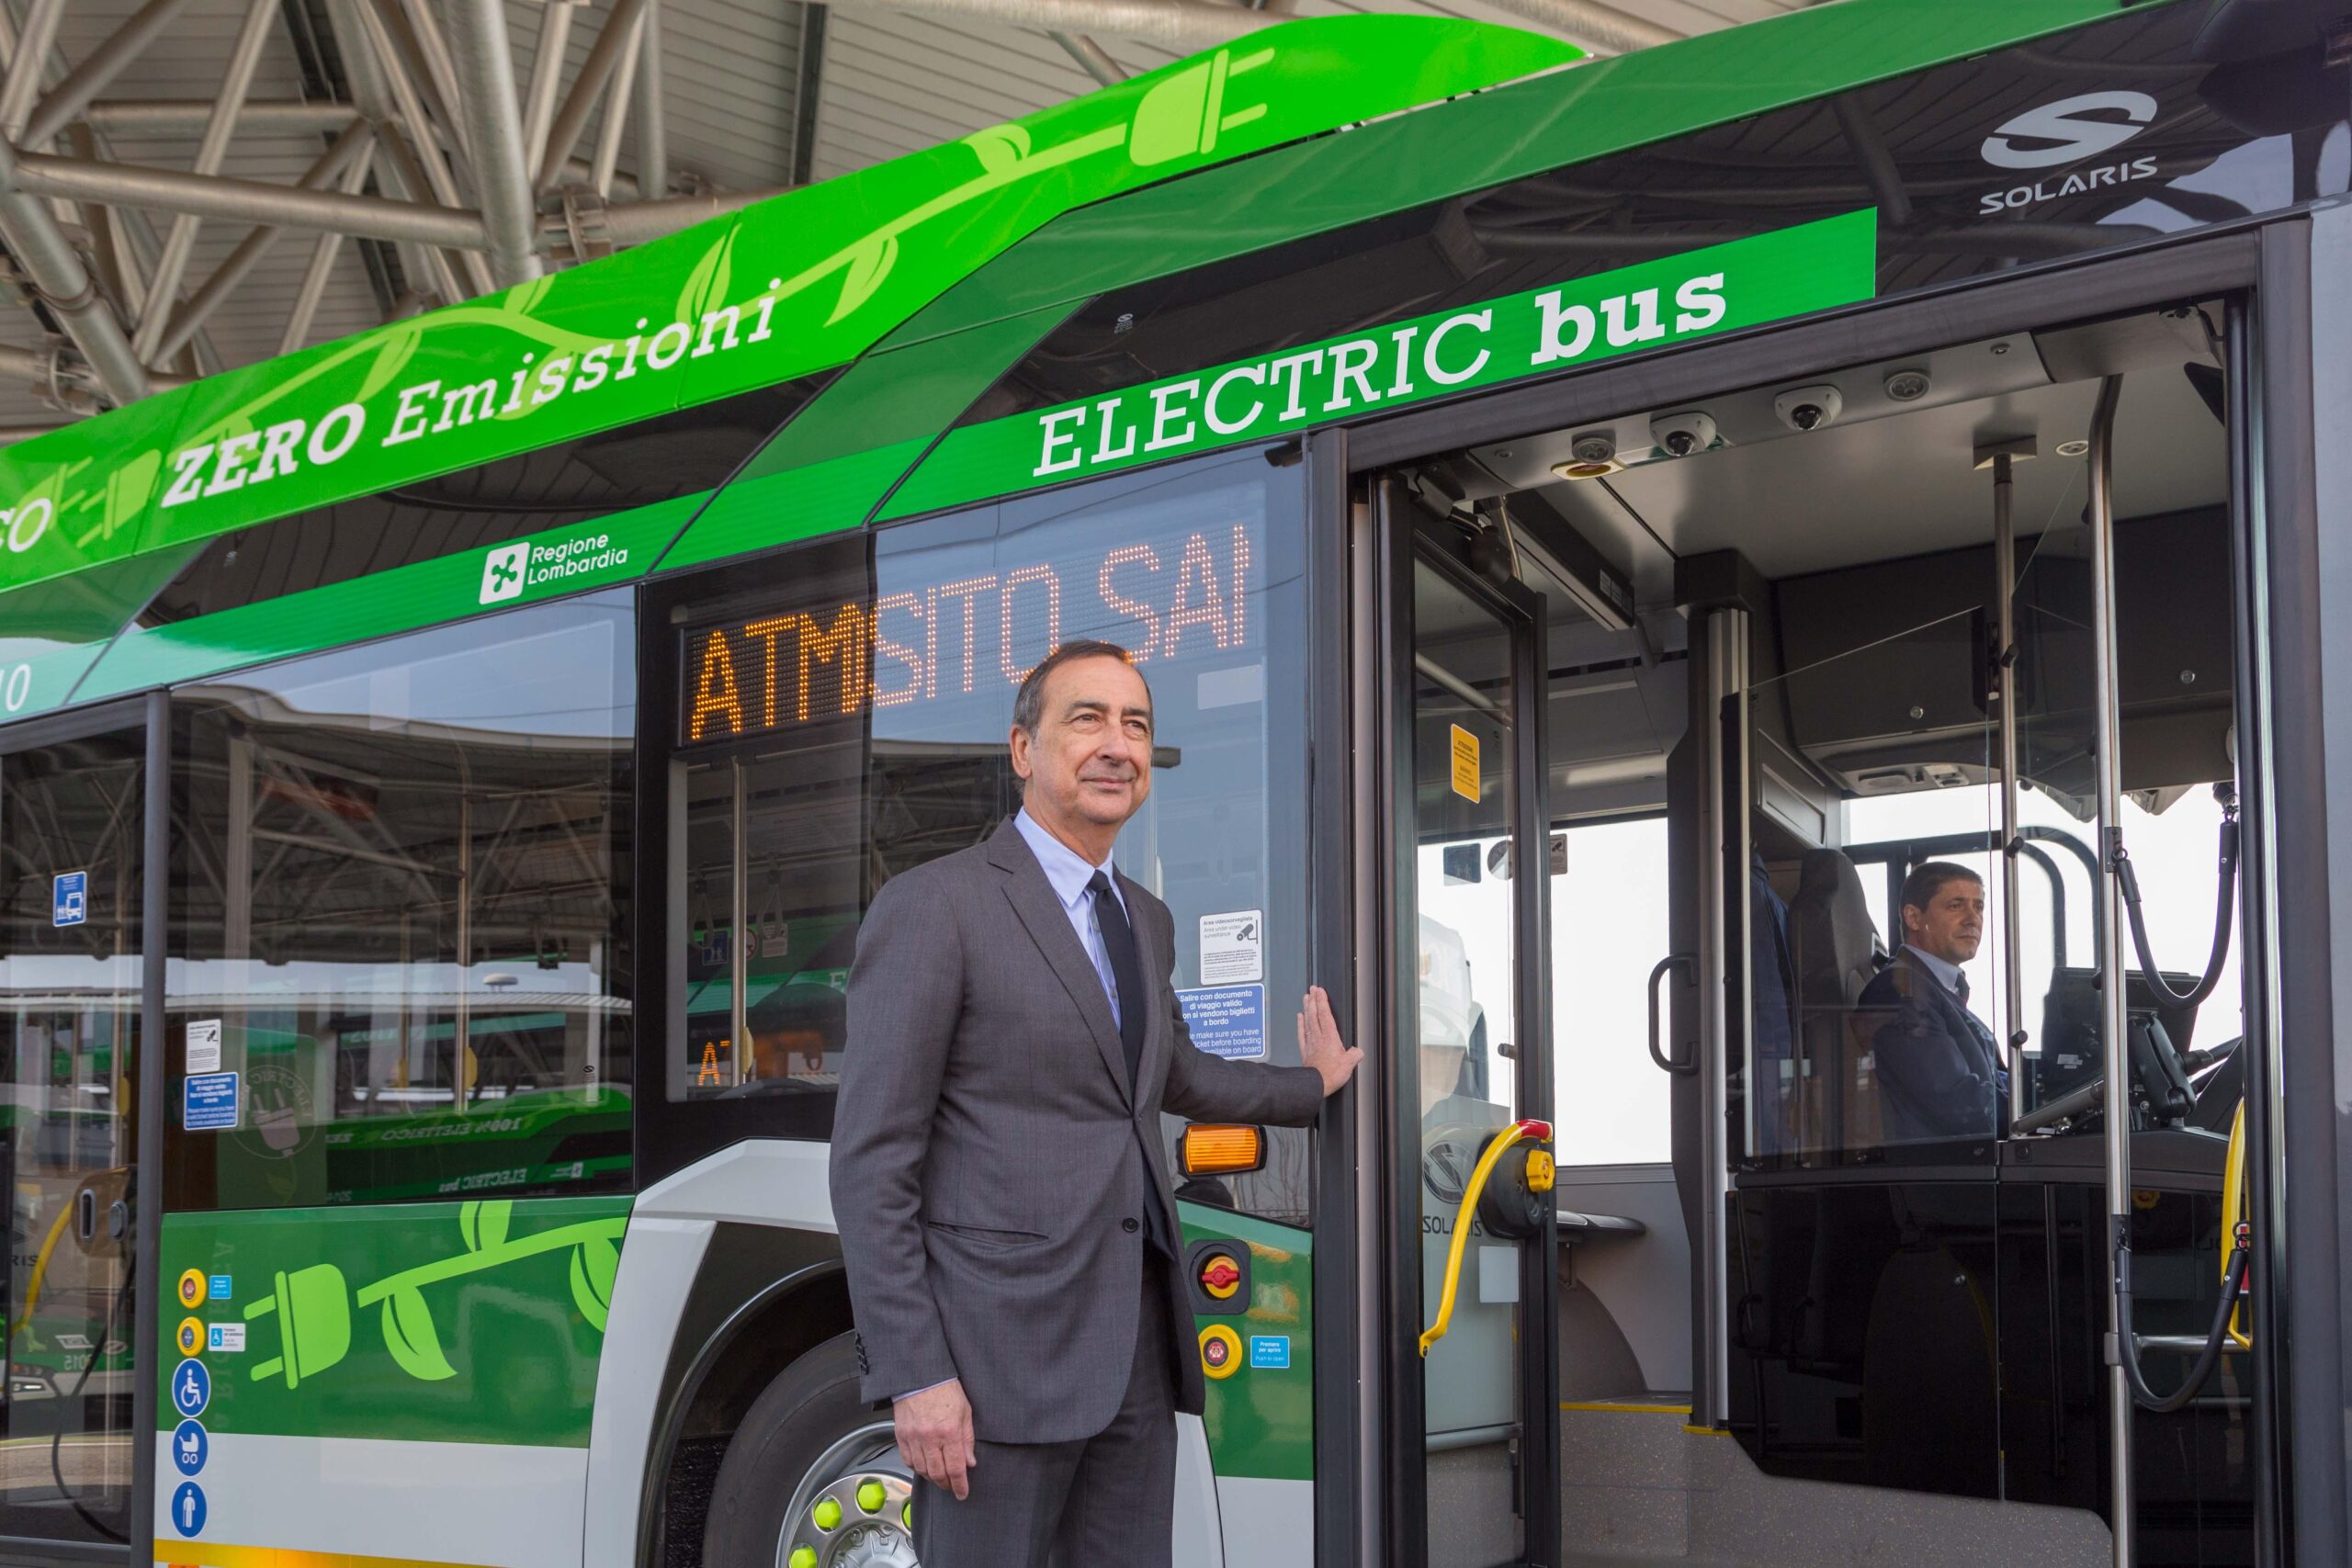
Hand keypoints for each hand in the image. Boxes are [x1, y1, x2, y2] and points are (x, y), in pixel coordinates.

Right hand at [893, 1379, 975, 1499]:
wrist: (921, 1376)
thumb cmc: (945, 1389)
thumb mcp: (965, 1412)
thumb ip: (967, 1439)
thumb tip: (969, 1462)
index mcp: (949, 1431)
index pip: (955, 1468)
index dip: (960, 1485)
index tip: (962, 1493)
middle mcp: (930, 1437)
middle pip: (937, 1474)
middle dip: (946, 1485)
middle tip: (952, 1487)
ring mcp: (913, 1437)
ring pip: (922, 1470)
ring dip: (932, 1477)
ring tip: (939, 1477)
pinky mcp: (901, 1435)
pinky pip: (908, 1460)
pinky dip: (917, 1467)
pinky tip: (924, 1465)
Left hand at [1298, 985, 1361, 1096]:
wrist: (1314, 1085)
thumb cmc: (1329, 1075)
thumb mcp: (1349, 1064)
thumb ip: (1355, 1054)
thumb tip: (1358, 1051)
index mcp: (1330, 1038)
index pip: (1325, 1014)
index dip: (1322, 1001)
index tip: (1320, 991)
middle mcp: (1318, 1038)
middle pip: (1314, 1014)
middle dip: (1313, 1000)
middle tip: (1312, 989)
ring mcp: (1310, 1043)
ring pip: (1307, 1021)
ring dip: (1306, 1008)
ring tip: (1306, 998)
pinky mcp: (1305, 1051)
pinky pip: (1301, 1033)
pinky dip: (1300, 1023)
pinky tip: (1299, 1017)